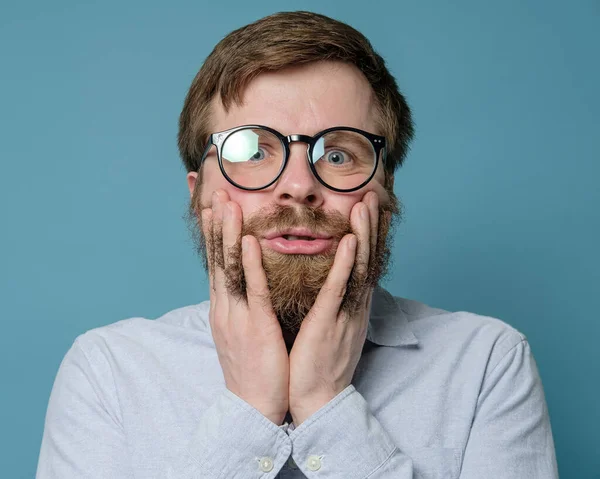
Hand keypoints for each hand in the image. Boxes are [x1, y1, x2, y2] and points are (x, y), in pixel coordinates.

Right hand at [203, 190, 289, 424]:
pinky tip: (247, 242)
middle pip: (216, 258)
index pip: (215, 263)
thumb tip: (241, 286)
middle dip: (215, 223)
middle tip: (215, 191)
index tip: (210, 206)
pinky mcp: (255, 327)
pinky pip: (252, 290)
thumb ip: (241, 305)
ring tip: (227, 204)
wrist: (253, 406)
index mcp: (223, 308)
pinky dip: (249, 265)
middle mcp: (224, 307)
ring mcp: (236, 316)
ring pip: (229, 268)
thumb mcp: (242, 330)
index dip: (212, 233)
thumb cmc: (253, 367)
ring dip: (227, 234)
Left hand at [288, 191, 378, 425]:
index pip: (364, 263)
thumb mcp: (331, 326)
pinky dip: (346, 264)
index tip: (373, 208)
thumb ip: (335, 302)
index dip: (372, 234)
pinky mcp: (330, 323)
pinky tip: (351, 241)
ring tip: (366, 205)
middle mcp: (355, 305)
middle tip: (376, 194)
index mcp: (352, 305)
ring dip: (365, 234)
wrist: (317, 399)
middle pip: (368, 259)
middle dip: (372, 226)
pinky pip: (339, 289)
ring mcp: (345, 313)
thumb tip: (336, 283)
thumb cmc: (319, 362)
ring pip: (358, 268)